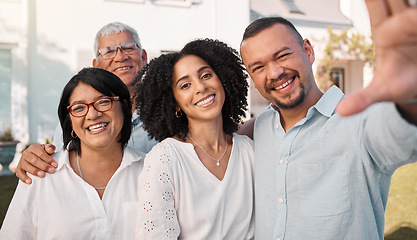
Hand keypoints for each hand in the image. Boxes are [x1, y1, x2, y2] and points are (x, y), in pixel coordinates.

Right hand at [15, 144, 56, 183]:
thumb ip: (50, 147)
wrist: (33, 156)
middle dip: (44, 166)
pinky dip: (24, 178)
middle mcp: (26, 153)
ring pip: (26, 166)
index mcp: (33, 147)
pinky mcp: (18, 168)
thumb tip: (50, 150)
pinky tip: (30, 182)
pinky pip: (19, 173)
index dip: (48, 159)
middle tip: (52, 171)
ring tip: (43, 175)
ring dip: (35, 171)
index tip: (55, 165)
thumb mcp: (46, 148)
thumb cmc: (42, 153)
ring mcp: (21, 161)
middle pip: (34, 160)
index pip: (41, 153)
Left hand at [337, 0, 416, 115]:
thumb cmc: (400, 85)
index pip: (376, 6)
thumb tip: (339, 112)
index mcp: (385, 32)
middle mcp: (402, 23)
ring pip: (412, 3)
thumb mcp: (381, 92)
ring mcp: (416, 24)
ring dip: (411, 2)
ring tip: (408, 5)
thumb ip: (362, 99)